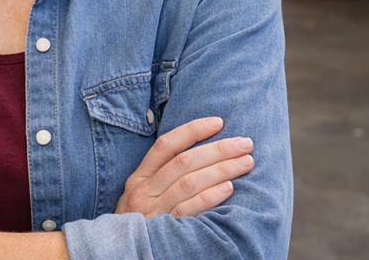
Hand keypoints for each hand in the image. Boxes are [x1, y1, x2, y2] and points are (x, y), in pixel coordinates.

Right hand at [116, 116, 254, 218]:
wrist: (122, 253)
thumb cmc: (141, 223)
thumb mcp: (142, 196)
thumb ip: (162, 178)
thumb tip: (200, 155)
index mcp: (139, 177)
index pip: (166, 145)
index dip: (192, 131)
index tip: (217, 122)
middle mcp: (143, 190)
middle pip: (183, 162)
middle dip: (218, 149)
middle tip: (245, 143)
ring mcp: (153, 210)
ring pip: (189, 182)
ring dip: (221, 169)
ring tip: (245, 162)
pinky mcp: (164, 229)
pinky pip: (189, 209)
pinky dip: (210, 197)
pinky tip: (229, 188)